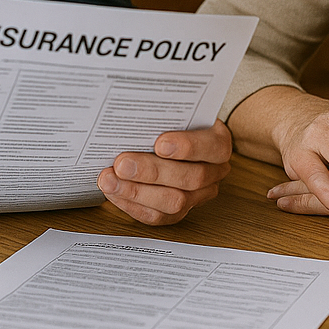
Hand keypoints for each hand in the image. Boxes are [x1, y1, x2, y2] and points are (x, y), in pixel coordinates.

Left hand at [97, 121, 232, 224]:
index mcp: (218, 143)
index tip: (160, 143)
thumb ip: (160, 114)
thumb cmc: (169, 122)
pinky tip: (114, 192)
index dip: (188, 147)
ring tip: (110, 180)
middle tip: (122, 163)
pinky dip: (132, 204)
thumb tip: (133, 112)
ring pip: (175, 202)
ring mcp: (198, 196)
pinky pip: (157, 216)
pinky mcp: (178, 213)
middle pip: (191, 178)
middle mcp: (213, 172)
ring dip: (137, 192)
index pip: (212, 147)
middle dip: (152, 172)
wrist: (167, 139)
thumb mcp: (171, 112)